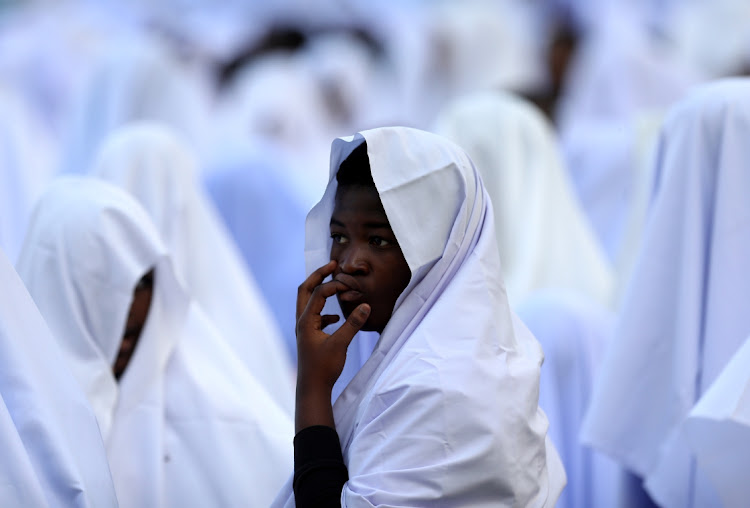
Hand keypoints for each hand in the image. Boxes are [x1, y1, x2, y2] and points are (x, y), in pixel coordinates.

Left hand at [295, 260, 369, 430]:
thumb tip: (366, 305)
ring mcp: (304, 329)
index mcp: (306, 321)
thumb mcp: (341, 344)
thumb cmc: (324, 368)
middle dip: (318, 276)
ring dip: (320, 290)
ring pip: (308, 302)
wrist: (312, 389)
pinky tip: (337, 318)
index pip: (318, 293)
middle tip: (332, 264)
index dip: (333, 285)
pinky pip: (315, 316)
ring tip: (335, 283)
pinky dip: (325, 310)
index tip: (348, 284)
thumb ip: (353, 324)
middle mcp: (301, 321)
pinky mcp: (309, 337)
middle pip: (305, 290)